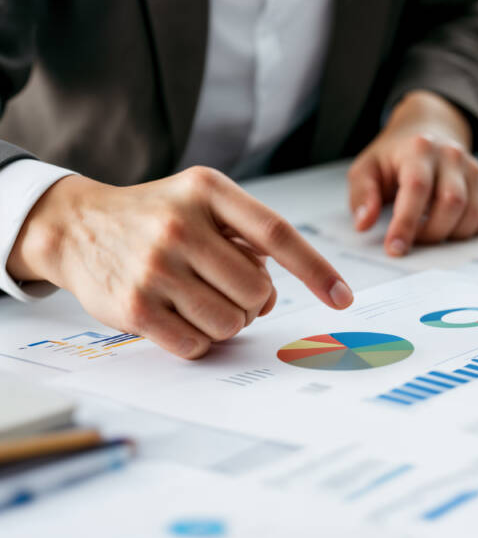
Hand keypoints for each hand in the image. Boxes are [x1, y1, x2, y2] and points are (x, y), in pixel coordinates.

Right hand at [7, 167, 351, 358]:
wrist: (74, 225)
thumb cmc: (155, 218)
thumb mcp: (201, 202)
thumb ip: (247, 236)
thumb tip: (279, 291)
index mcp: (208, 192)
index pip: (277, 235)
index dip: (316, 270)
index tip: (343, 298)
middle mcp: (181, 225)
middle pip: (258, 290)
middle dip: (254, 302)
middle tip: (230, 292)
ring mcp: (155, 266)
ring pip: (231, 322)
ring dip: (226, 323)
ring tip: (200, 302)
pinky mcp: (133, 306)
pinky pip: (196, 345)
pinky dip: (198, 341)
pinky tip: (179, 318)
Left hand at [347, 90, 477, 256]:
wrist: (428, 132)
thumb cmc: (394, 158)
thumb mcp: (366, 168)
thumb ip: (362, 194)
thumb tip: (364, 223)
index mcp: (419, 148)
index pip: (417, 188)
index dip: (406, 223)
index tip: (394, 249)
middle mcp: (452, 156)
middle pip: (452, 203)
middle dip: (431, 233)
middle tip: (412, 239)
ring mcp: (474, 170)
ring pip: (472, 213)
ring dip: (450, 235)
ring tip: (428, 231)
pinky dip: (469, 231)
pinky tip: (449, 226)